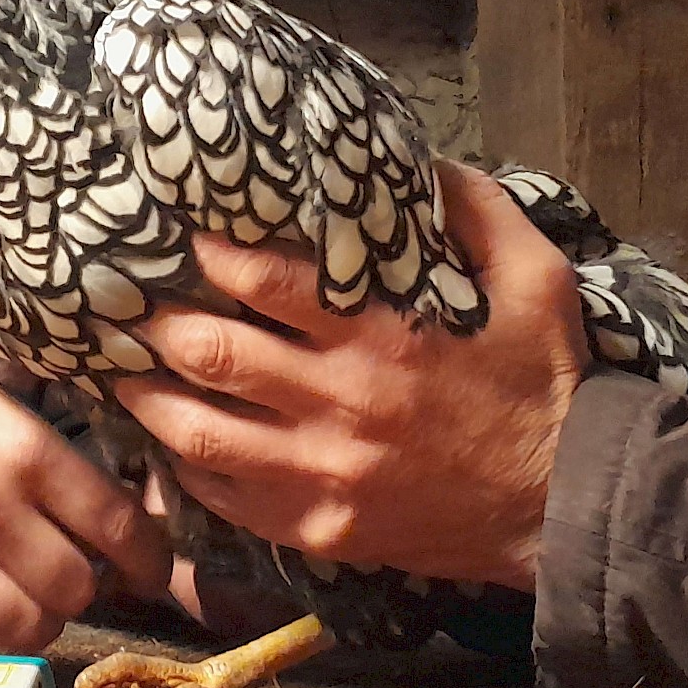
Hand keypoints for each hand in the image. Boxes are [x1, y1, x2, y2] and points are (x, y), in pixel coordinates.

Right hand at [0, 327, 170, 652]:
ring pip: (21, 628)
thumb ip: (55, 469)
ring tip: (20, 603)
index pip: (117, 526)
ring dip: (32, 623)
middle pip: (74, 588)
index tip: (150, 573)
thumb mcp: (2, 408)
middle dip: (83, 592)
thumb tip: (116, 530)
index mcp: (25, 450)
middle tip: (68, 581)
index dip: (149, 561)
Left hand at [115, 161, 589, 591]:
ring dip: (149, 400)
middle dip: (157, 326)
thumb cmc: (544, 385)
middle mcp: (339, 404)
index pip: (264, 283)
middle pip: (212, 356)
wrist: (566, 505)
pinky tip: (170, 448)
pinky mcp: (320, 528)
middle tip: (127, 305)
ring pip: (200, 434)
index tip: (182, 238)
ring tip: (120, 374)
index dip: (210, 254)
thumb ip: (477, 212)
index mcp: (382, 337)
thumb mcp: (536, 281)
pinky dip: (188, 472)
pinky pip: (228, 501)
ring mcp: (323, 474)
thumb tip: (420, 159)